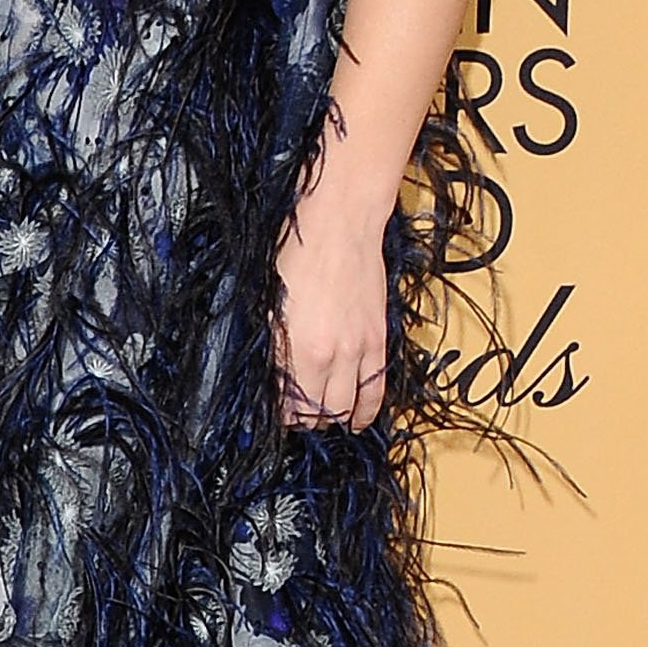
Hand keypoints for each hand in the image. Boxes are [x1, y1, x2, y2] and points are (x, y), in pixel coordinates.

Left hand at [273, 205, 390, 426]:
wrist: (339, 226)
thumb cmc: (295, 254)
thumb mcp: (267, 299)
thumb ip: (273, 342)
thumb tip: (271, 372)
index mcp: (299, 347)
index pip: (291, 403)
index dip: (282, 415)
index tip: (275, 414)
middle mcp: (332, 356)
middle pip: (320, 411)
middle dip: (306, 420)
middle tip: (295, 417)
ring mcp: (360, 350)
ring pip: (350, 406)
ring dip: (335, 418)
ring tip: (323, 420)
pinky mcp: (379, 341)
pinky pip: (377, 390)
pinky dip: (367, 410)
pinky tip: (359, 419)